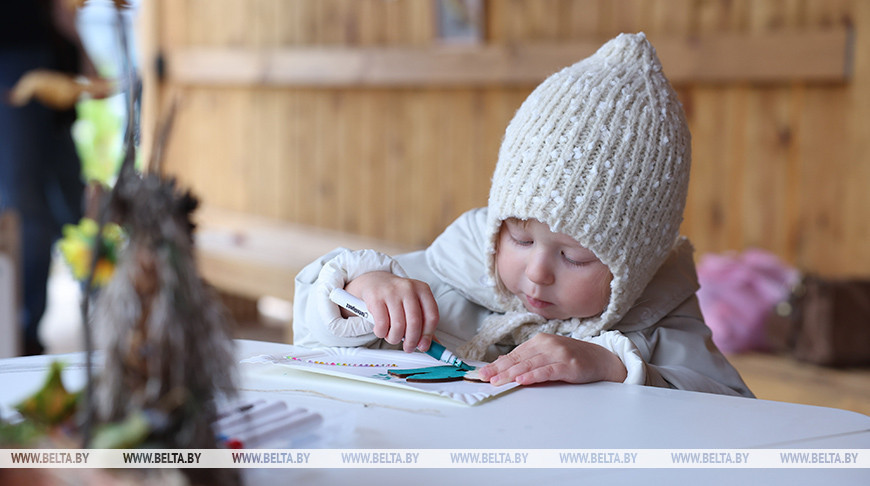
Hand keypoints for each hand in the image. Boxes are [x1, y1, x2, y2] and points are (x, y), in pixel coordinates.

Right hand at [344, 272, 438, 352]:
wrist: (375, 280)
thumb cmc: (397, 295)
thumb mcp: (414, 303)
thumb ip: (424, 323)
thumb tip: (434, 346)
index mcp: (422, 290)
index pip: (432, 316)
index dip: (428, 335)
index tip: (424, 346)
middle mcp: (408, 289)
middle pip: (415, 323)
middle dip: (412, 341)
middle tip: (409, 347)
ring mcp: (391, 292)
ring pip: (398, 326)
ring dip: (395, 338)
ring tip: (393, 337)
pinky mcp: (376, 298)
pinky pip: (382, 325)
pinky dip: (382, 333)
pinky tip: (382, 330)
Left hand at [477, 333, 626, 385]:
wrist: (601, 359)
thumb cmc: (572, 358)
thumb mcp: (547, 355)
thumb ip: (528, 360)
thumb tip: (503, 366)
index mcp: (539, 341)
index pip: (514, 354)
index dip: (497, 364)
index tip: (483, 373)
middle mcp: (547, 344)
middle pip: (519, 359)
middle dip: (500, 370)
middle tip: (485, 378)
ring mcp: (558, 353)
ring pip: (530, 364)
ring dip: (511, 374)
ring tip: (498, 381)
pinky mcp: (568, 365)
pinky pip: (547, 371)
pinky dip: (533, 375)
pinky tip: (522, 380)